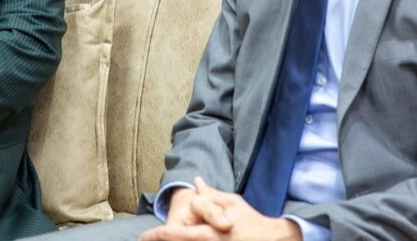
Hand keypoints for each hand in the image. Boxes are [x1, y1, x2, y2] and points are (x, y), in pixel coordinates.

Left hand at [140, 177, 301, 240]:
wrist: (274, 240)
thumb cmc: (251, 222)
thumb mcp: (231, 203)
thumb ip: (210, 195)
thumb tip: (197, 182)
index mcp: (207, 233)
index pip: (174, 235)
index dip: (155, 236)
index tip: (142, 237)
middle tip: (145, 240)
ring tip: (157, 240)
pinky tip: (178, 240)